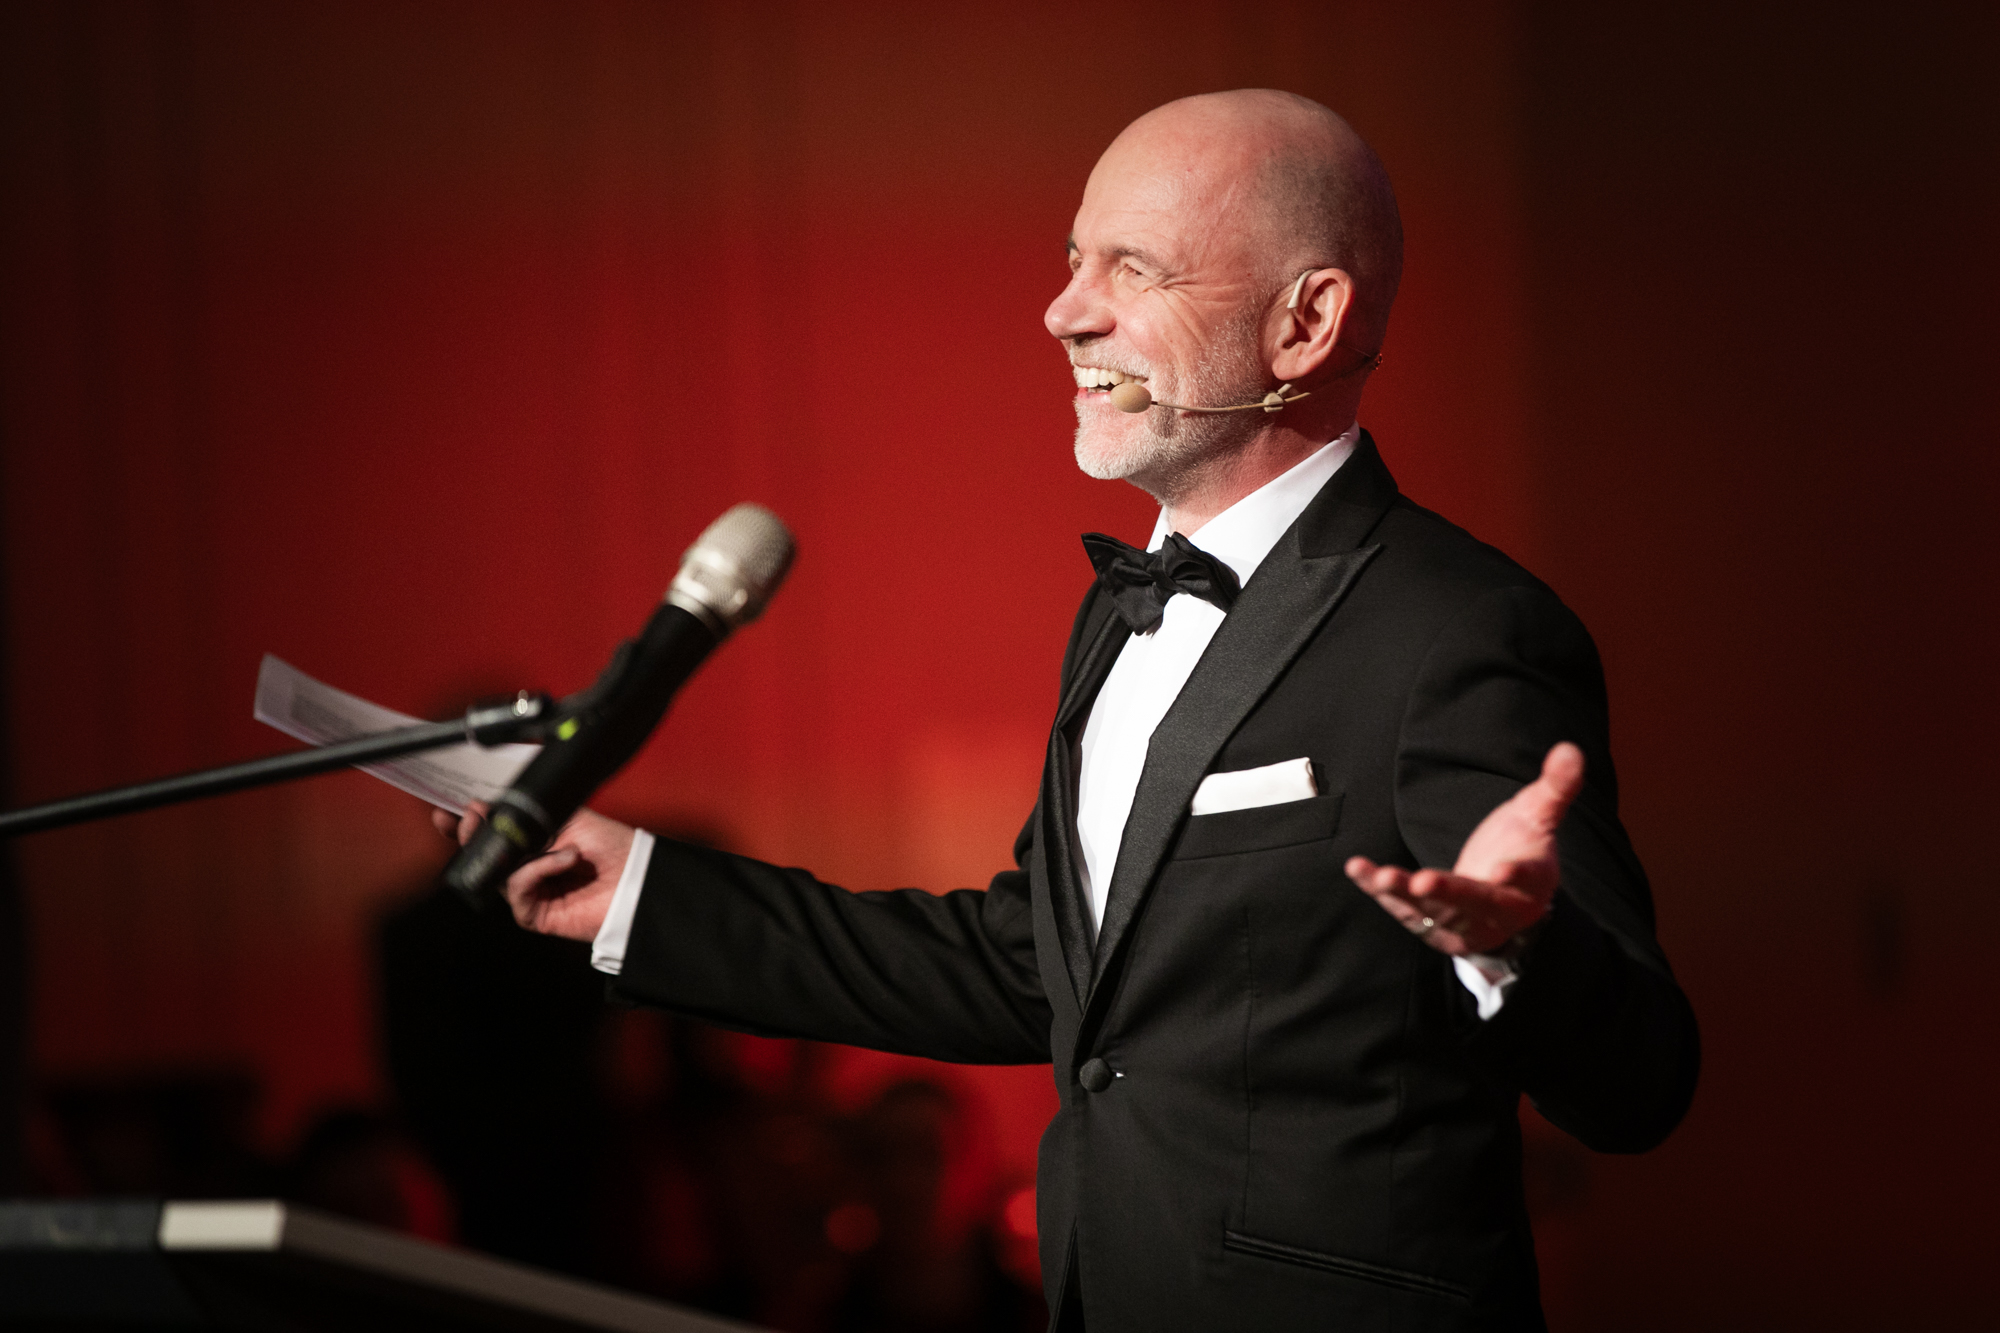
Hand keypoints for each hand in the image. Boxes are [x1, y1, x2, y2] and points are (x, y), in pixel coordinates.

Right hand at [432, 801, 635, 940]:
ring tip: (538, 838)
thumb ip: (531, 814)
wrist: (639, 875)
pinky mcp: (535, 915)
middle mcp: (528, 868)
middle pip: (486, 855)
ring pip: (497, 872)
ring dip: (512, 850)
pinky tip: (565, 859)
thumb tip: (492, 806)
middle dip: (473, 835)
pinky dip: (538, 869)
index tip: (453, 810)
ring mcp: (531, 893)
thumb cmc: (612, 846)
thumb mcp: (569, 817)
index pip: (494, 835)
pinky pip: (519, 889)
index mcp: (535, 844)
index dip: (471, 825)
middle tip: (470, 819)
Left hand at [1345, 742, 1583, 964]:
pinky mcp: (1431, 927)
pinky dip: (1378, 890)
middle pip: (1471, 902)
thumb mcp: (1538, 817)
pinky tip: (1357, 869)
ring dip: (1404, 895)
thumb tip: (1570, 748)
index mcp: (1529, 884)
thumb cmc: (1520, 851)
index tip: (1502, 870)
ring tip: (1380, 877)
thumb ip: (1555, 787)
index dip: (1516, 875)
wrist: (1503, 904)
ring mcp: (1462, 924)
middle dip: (1447, 892)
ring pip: (1432, 911)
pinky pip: (1402, 909)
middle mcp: (1496, 910)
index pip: (1525, 880)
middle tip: (1423, 881)